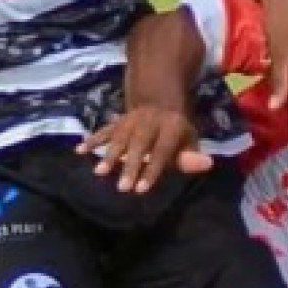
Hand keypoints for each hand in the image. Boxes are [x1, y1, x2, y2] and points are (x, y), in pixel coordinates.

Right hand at [80, 107, 212, 193]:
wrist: (160, 99)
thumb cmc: (177, 130)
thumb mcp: (189, 139)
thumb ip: (191, 156)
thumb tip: (207, 164)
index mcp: (172, 127)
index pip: (161, 151)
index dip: (152, 170)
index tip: (141, 189)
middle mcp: (150, 122)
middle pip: (138, 145)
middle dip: (130, 166)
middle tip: (121, 187)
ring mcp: (132, 120)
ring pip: (119, 137)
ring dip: (109, 155)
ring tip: (100, 172)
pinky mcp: (119, 120)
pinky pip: (105, 130)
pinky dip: (92, 140)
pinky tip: (79, 150)